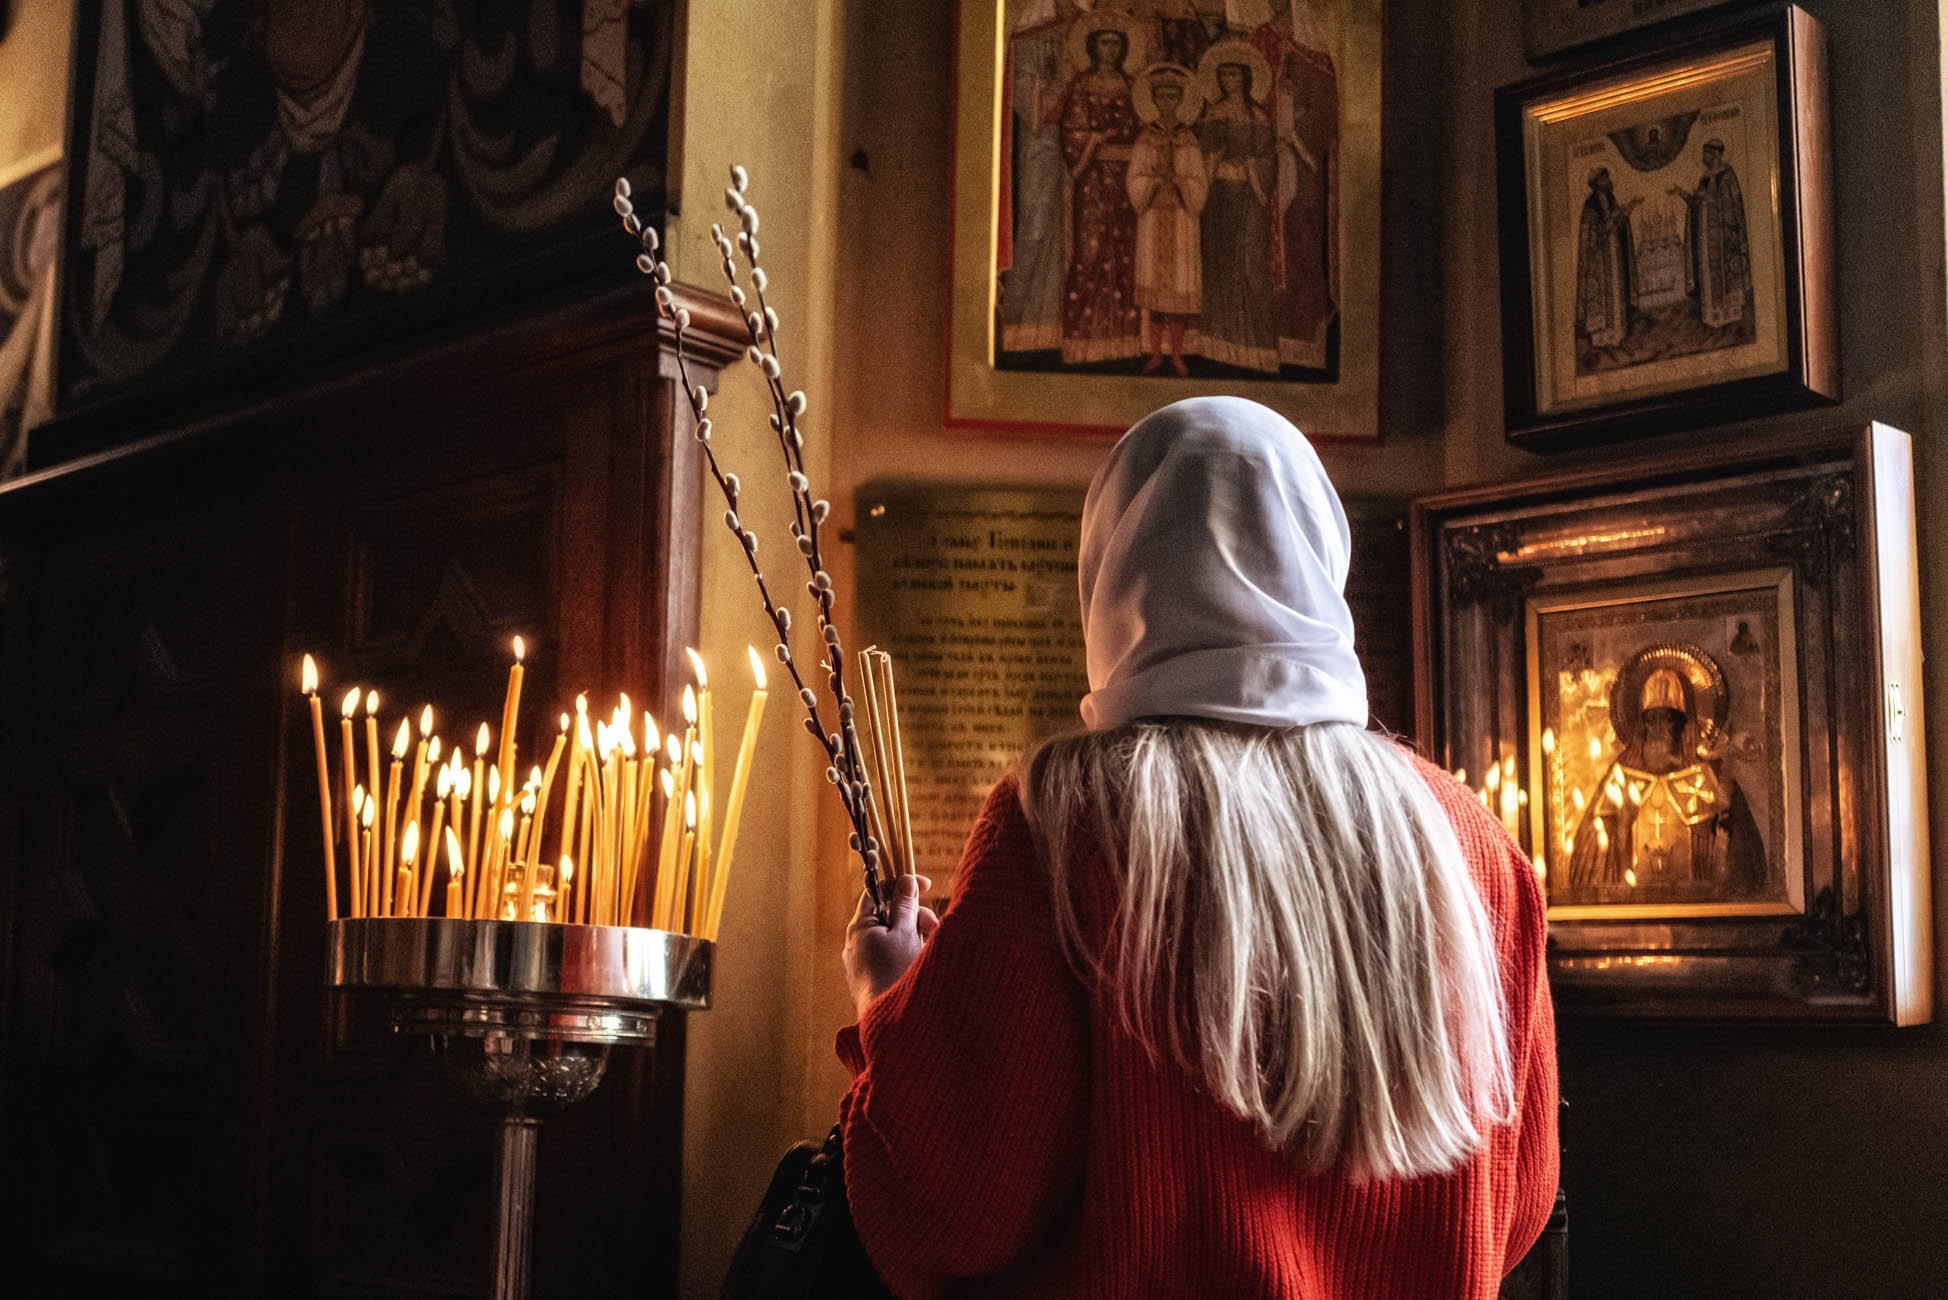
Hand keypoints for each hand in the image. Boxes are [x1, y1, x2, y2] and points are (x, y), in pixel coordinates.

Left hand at [843, 874, 937, 1021]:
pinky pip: (892, 956)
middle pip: (889, 915)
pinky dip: (908, 953)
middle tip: (933, 926)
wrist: (888, 1023)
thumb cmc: (894, 974)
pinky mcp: (873, 979)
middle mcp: (857, 943)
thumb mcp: (904, 934)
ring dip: (915, 935)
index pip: (877, 891)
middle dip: (914, 916)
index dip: (901, 884)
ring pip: (893, 937)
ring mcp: (864, 962)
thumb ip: (905, 905)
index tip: (926, 885)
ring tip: (930, 948)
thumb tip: (905, 880)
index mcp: (860, 927)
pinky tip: (922, 962)